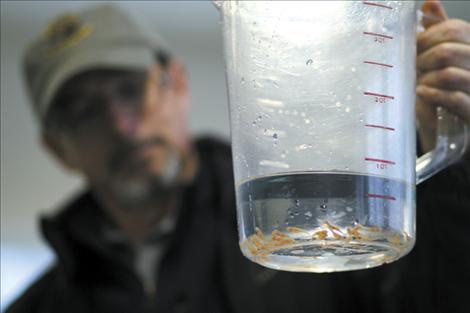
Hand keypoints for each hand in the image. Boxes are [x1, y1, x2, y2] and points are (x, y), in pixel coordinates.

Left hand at [416, 0, 469, 152]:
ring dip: (425, 77)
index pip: (455, 29)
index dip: (428, 36)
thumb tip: (429, 3)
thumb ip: (441, 33)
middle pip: (449, 49)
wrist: (460, 131)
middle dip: (422, 57)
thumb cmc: (450, 91)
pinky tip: (421, 94)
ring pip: (449, 73)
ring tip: (415, 83)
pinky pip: (454, 99)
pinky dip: (433, 95)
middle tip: (411, 67)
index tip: (411, 46)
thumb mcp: (446, 59)